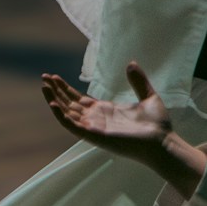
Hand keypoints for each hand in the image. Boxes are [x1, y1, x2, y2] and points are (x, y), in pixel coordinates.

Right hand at [42, 61, 206, 197]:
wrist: (162, 142)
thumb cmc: (157, 125)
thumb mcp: (149, 96)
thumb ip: (138, 81)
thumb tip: (131, 63)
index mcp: (104, 110)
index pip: (78, 99)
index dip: (65, 88)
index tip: (54, 77)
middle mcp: (95, 119)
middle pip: (69, 103)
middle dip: (56, 91)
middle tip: (44, 77)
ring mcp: (93, 127)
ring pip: (67, 112)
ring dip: (54, 100)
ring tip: (44, 87)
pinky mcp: (93, 135)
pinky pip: (71, 125)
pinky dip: (60, 115)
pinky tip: (53, 103)